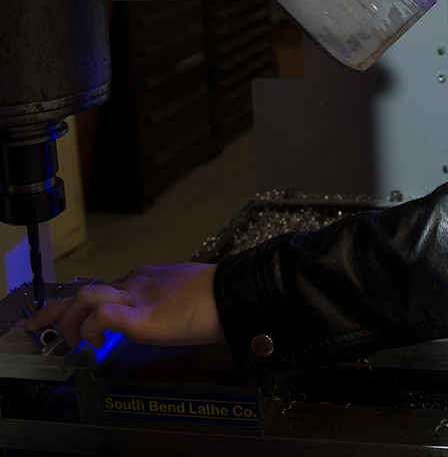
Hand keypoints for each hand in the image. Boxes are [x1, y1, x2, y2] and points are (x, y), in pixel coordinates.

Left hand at [26, 263, 222, 349]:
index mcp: (147, 279)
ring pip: (85, 297)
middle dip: (56, 309)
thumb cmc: (217, 295)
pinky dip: (91, 328)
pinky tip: (94, 341)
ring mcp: (137, 297)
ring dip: (69, 321)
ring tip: (73, 342)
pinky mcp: (142, 316)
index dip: (80, 305)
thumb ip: (166, 301)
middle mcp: (137, 283)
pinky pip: (103, 315)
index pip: (103, 287)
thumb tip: (165, 315)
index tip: (71, 320)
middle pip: (84, 290)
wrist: (233, 294)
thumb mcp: (184, 293)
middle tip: (38, 324)